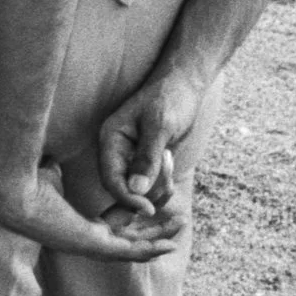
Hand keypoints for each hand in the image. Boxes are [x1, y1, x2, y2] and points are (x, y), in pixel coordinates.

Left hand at [0, 159, 184, 261]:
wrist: (14, 189)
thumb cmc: (26, 178)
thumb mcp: (50, 170)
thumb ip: (58, 169)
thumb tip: (53, 157)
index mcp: (76, 224)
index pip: (114, 227)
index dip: (135, 220)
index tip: (153, 209)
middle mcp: (84, 239)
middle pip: (129, 240)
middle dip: (154, 232)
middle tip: (177, 222)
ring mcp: (89, 245)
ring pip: (133, 248)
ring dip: (158, 240)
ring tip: (180, 231)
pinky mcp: (93, 245)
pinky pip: (129, 250)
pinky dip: (150, 248)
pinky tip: (169, 244)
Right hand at [97, 67, 210, 215]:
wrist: (184, 86)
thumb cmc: (170, 98)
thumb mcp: (160, 127)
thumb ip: (148, 158)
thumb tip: (136, 189)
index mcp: (110, 139)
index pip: (110, 179)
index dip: (127, 198)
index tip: (149, 209)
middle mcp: (115, 151)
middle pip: (124, 189)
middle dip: (148, 190)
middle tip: (168, 174)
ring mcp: (129, 157)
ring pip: (139, 190)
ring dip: (158, 184)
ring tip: (170, 159)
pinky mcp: (144, 161)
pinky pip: (150, 184)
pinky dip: (163, 182)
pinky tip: (170, 161)